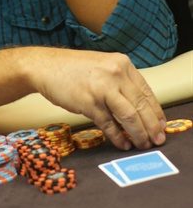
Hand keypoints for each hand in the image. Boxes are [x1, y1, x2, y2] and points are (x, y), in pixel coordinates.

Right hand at [28, 49, 166, 150]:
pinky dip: (117, 136)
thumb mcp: (102, 68)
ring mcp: (102, 88)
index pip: (146, 91)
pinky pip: (109, 124)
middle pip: (141, 105)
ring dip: (139, 133)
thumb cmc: (72, 70)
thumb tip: (138, 110)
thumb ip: (120, 83)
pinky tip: (122, 143)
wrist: (45, 66)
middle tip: (157, 140)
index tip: (161, 125)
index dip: (156, 112)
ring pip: (129, 116)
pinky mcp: (88, 102)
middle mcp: (115, 73)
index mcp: (121, 64)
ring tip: (142, 144)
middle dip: (151, 126)